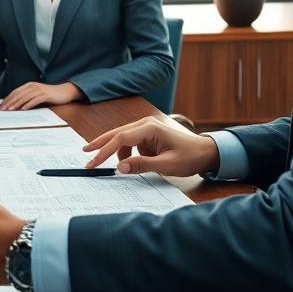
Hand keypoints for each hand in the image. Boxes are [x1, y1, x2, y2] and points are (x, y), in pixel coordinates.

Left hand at [0, 81, 80, 110]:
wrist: (64, 92)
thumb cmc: (49, 95)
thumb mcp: (36, 95)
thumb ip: (27, 98)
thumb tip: (16, 106)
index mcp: (29, 85)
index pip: (15, 92)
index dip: (7, 99)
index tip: (0, 107)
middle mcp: (33, 86)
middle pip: (18, 94)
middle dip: (9, 102)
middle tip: (2, 110)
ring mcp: (39, 90)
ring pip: (25, 97)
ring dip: (16, 104)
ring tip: (10, 110)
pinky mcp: (46, 94)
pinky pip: (35, 100)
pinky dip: (28, 104)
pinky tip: (23, 109)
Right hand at [83, 114, 219, 176]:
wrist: (206, 152)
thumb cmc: (190, 157)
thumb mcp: (167, 165)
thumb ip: (142, 165)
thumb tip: (120, 167)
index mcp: (150, 128)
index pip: (121, 139)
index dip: (104, 151)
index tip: (93, 163)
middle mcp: (145, 124)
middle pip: (116, 133)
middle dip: (100, 144)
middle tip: (85, 154)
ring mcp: (146, 128)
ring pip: (123, 138)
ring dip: (116, 152)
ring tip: (116, 166)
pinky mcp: (148, 134)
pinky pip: (131, 143)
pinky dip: (127, 153)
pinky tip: (132, 162)